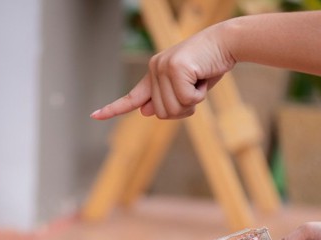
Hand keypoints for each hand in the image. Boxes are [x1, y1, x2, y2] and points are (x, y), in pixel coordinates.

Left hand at [90, 23, 235, 119]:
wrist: (226, 43)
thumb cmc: (208, 66)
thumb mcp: (186, 88)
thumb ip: (166, 99)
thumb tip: (144, 111)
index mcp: (154, 74)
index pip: (131, 97)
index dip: (113, 108)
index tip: (94, 116)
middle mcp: (154, 69)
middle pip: (163, 113)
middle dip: (184, 108)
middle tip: (196, 88)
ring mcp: (162, 68)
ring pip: (173, 109)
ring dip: (192, 102)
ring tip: (199, 81)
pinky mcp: (175, 68)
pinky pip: (187, 100)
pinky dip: (200, 95)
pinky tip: (203, 77)